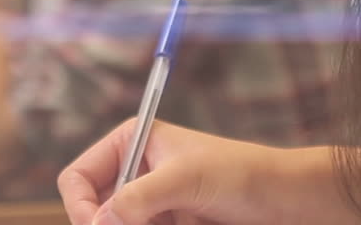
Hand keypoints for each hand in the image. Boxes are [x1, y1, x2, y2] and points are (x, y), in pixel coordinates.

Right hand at [58, 119, 323, 224]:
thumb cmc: (240, 174)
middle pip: (95, 212)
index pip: (78, 178)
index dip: (82, 207)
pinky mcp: (165, 222)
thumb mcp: (186, 180)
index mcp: (130, 142)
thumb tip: (100, 220)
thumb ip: (140, 197)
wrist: (282, 199)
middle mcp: (133, 171)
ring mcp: (149, 202)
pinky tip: (188, 223)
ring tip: (182, 221)